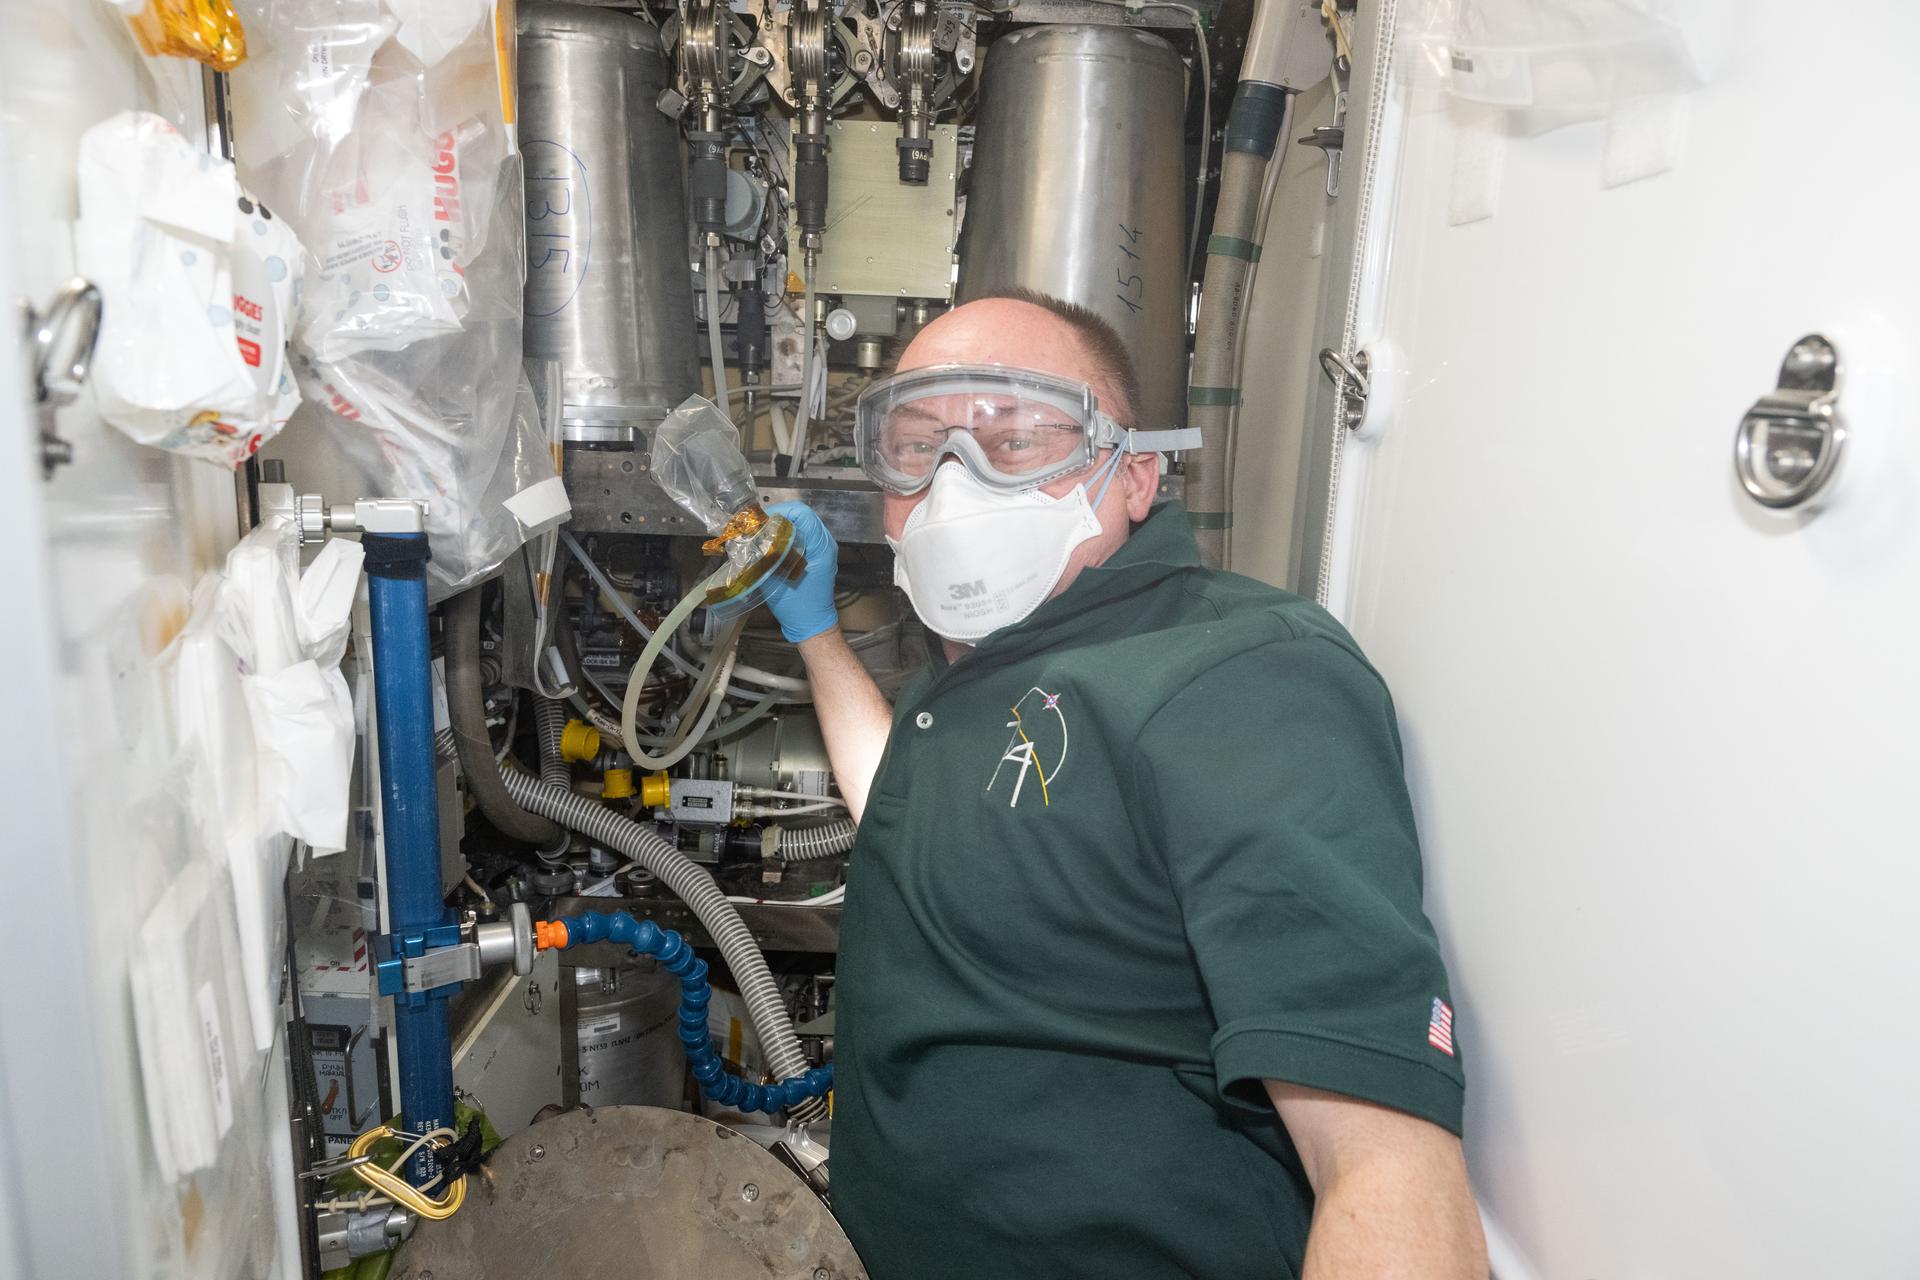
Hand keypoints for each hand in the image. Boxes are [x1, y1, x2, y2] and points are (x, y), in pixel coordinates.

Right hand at [763, 501, 839, 642]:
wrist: (812, 626)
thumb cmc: (796, 606)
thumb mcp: (775, 581)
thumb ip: (762, 557)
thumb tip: (744, 540)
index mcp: (820, 547)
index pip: (802, 512)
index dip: (779, 511)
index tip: (761, 522)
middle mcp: (825, 543)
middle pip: (802, 515)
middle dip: (778, 517)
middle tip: (758, 528)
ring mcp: (824, 549)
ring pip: (802, 524)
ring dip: (782, 526)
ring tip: (763, 534)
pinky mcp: (818, 555)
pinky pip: (804, 535)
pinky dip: (788, 535)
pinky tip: (773, 544)